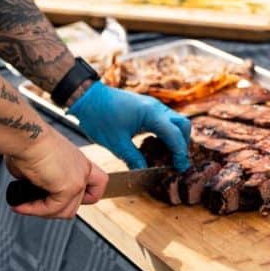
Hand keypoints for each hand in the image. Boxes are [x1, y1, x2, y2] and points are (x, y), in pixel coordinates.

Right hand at [5, 124, 107, 218]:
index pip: (97, 183)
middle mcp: (82, 168)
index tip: (64, 198)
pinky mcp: (70, 187)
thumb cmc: (29, 141)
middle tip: (38, 203)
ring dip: (44, 212)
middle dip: (58, 207)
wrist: (27, 135)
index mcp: (78, 160)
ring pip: (67, 210)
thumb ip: (43, 179)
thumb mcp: (40, 163)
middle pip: (82, 201)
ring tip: (25, 205)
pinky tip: (22, 205)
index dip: (83, 196)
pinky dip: (35, 210)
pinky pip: (52, 208)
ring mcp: (79, 178)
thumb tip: (32, 188)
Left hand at [68, 81, 190, 170]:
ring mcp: (151, 105)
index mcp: (151, 114)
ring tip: (166, 156)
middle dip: (182, 144)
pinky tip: (155, 146)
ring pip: (174, 121)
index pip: (175, 135)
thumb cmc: (100, 117)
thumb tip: (144, 173)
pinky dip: (165, 133)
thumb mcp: (117, 143)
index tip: (180, 168)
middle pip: (182, 124)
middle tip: (176, 162)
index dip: (180, 154)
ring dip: (174, 138)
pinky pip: (163, 119)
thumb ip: (134, 159)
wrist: (87, 97)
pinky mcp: (145, 107)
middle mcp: (155, 107)